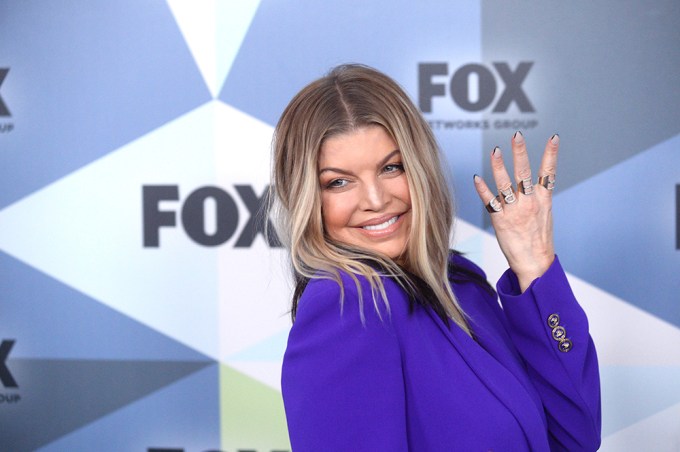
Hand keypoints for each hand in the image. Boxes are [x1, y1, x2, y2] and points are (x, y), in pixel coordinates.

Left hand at [473, 132, 558, 291]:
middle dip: (520, 153)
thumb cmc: (538, 238)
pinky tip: (476, 178)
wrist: (534, 262)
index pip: (549, 172)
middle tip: (517, 136)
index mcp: (543, 199)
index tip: (554, 137)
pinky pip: (490, 202)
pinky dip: (483, 190)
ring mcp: (515, 211)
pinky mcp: (501, 220)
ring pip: (506, 184)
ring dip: (499, 167)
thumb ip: (536, 196)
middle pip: (524, 173)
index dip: (551, 154)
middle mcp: (529, 202)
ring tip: (496, 151)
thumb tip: (529, 182)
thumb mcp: (544, 213)